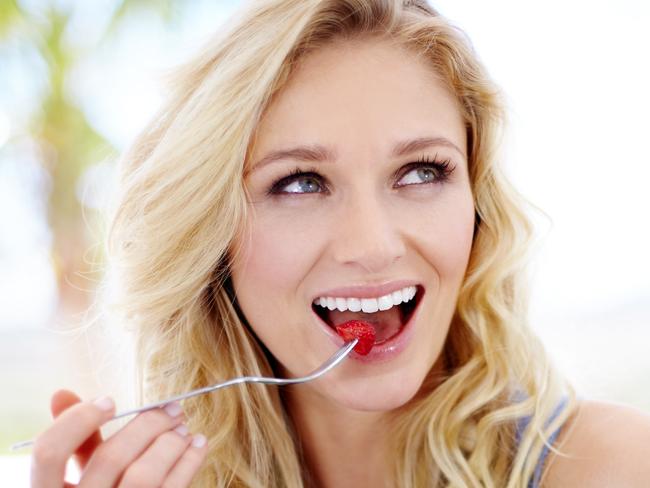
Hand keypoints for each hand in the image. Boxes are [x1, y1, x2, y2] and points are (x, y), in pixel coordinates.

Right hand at [30, 389, 207, 486]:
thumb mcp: (79, 476)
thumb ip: (74, 440)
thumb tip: (62, 392)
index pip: (49, 452)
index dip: (79, 420)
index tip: (110, 401)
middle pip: (110, 458)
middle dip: (147, 424)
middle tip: (171, 408)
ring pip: (143, 476)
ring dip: (170, 443)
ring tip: (184, 428)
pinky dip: (189, 462)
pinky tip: (197, 445)